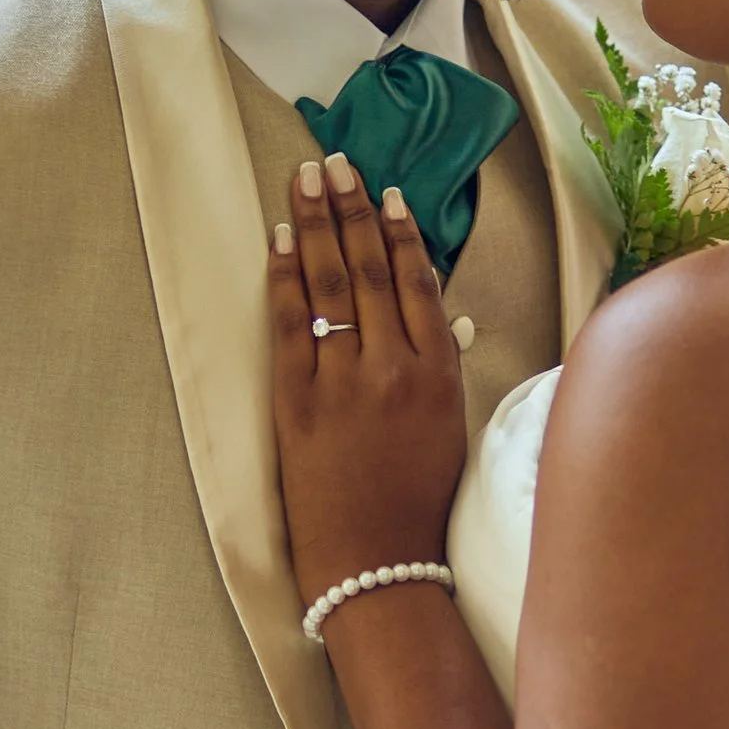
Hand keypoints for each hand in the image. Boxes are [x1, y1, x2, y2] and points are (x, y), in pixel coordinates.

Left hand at [268, 154, 468, 605]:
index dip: (401, 231)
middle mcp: (392, 368)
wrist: (376, 567)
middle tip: (336, 162)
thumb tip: (446, 318)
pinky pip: (289, 323)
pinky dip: (282, 276)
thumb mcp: (451, 430)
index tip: (388, 192)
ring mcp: (342, 383)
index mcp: (438, 374)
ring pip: (330, 283)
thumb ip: (445, 368)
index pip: (418, 281)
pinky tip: (277, 238)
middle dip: (351, 208)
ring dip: (315, 224)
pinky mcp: (296, 403)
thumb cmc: (420, 503)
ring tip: (306, 178)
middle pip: (371, 267)